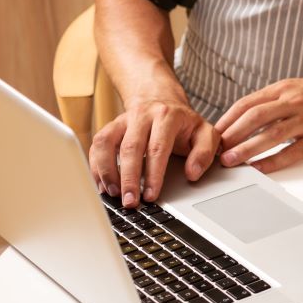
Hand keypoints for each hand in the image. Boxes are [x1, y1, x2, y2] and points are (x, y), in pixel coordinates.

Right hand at [88, 94, 219, 207]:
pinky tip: (103, 185)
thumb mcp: (204, 132)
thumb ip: (205, 152)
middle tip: (130, 202)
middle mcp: (142, 115)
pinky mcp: (110, 127)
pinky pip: (97, 146)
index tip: (151, 195)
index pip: (158, 147)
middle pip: (130, 148)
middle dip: (128, 178)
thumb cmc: (183, 122)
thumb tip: (192, 173)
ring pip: (107, 144)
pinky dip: (96, 167)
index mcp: (167, 116)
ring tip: (113, 195)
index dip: (153, 174)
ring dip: (107, 172)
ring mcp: (123, 120)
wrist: (162, 100)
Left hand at [214, 73, 302, 173]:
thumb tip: (239, 120)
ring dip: (248, 149)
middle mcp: (294, 102)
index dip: (228, 119)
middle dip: (233, 134)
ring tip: (231, 160)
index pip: (248, 103)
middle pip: (256, 117)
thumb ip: (269, 101)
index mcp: (284, 89)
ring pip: (272, 134)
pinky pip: (293, 151)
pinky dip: (274, 161)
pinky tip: (260, 169)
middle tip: (217, 150)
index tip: (214, 133)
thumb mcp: (293, 87)